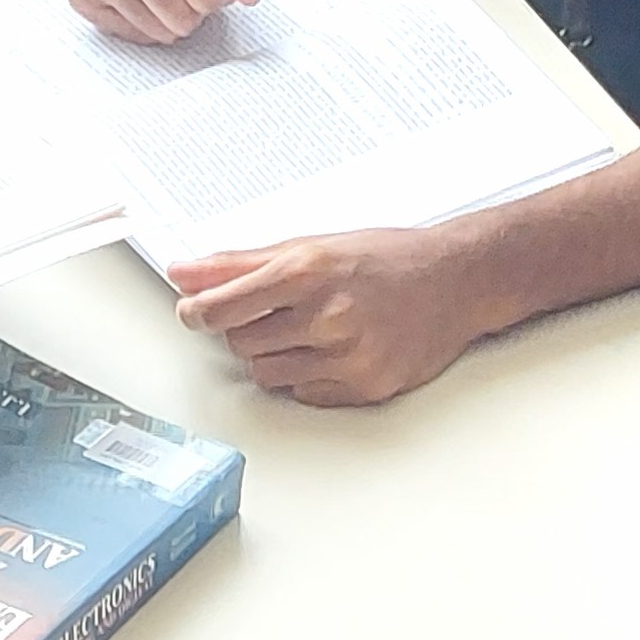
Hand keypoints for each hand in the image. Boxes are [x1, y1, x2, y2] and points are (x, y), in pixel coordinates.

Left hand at [164, 220, 484, 410]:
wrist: (456, 281)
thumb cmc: (385, 259)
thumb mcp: (311, 246)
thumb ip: (240, 263)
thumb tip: (183, 274)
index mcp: (307, 271)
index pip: (222, 306)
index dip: (198, 313)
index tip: (193, 313)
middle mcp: (327, 315)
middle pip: (240, 342)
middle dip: (247, 328)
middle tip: (278, 310)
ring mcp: (347, 355)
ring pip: (266, 372)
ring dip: (274, 354)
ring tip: (308, 329)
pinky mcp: (363, 386)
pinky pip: (301, 393)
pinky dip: (306, 375)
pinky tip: (332, 349)